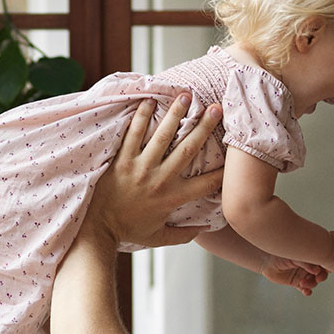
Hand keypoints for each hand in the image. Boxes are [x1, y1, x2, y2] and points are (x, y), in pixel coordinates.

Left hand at [82, 95, 224, 247]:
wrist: (97, 229)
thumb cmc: (128, 232)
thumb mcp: (159, 238)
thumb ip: (182, 235)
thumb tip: (203, 229)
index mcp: (173, 197)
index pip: (206, 183)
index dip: (224, 172)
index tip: (236, 156)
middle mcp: (160, 179)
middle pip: (188, 149)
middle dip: (203, 127)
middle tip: (216, 108)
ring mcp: (140, 167)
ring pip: (161, 137)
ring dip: (175, 114)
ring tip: (186, 95)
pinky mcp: (121, 160)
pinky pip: (133, 135)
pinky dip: (141, 117)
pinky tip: (149, 101)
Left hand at [261, 257, 326, 295]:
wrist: (267, 261)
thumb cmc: (280, 254)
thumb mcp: (295, 256)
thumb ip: (306, 263)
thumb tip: (317, 271)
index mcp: (310, 257)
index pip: (323, 263)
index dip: (327, 267)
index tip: (327, 270)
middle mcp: (308, 267)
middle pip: (320, 274)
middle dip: (321, 277)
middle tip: (317, 279)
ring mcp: (303, 275)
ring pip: (313, 282)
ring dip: (311, 284)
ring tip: (302, 283)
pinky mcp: (296, 283)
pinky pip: (305, 289)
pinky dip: (307, 291)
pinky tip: (306, 292)